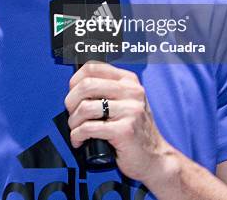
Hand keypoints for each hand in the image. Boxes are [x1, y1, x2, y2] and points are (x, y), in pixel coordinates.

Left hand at [64, 61, 173, 182]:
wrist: (155, 158)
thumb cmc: (133, 130)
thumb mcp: (125, 102)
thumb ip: (106, 90)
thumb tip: (74, 86)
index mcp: (129, 80)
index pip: (93, 67)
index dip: (75, 80)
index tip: (72, 94)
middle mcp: (132, 92)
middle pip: (86, 85)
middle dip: (71, 102)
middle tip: (72, 114)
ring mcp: (130, 110)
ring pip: (85, 107)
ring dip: (73, 121)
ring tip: (75, 129)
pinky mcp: (125, 130)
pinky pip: (89, 128)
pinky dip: (77, 135)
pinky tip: (78, 139)